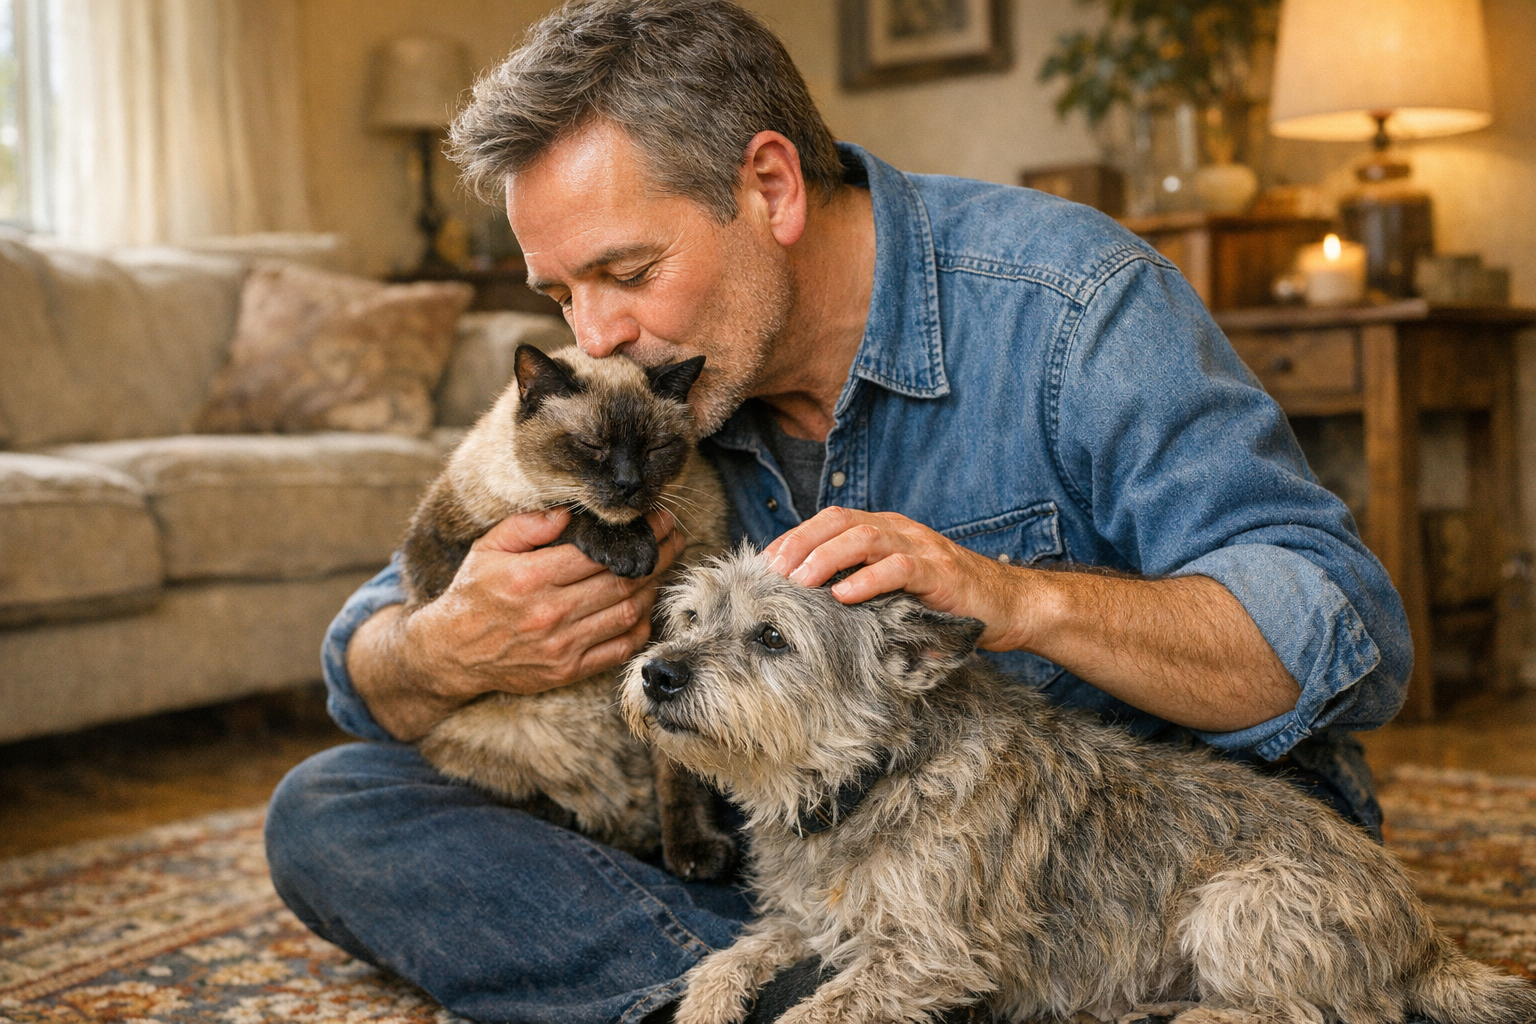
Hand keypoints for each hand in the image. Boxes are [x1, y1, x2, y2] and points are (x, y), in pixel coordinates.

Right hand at [350, 508, 685, 740]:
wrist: (449, 653)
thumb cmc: (472, 594)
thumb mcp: (487, 549)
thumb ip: (527, 526)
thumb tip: (567, 511)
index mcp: (531, 577)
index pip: (599, 553)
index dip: (637, 535)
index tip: (657, 520)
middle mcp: (550, 612)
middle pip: (621, 581)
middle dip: (658, 556)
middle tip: (676, 537)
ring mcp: (562, 645)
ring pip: (626, 613)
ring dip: (655, 588)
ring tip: (669, 565)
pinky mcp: (568, 670)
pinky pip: (618, 649)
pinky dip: (640, 628)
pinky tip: (648, 607)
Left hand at [764, 507, 1029, 650]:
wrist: (1009, 606)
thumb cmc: (945, 602)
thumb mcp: (895, 590)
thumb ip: (862, 587)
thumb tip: (809, 606)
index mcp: (885, 530)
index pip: (830, 520)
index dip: (794, 536)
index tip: (764, 563)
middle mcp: (900, 531)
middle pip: (839, 521)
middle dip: (800, 543)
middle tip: (772, 571)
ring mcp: (921, 549)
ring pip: (864, 538)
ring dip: (826, 558)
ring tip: (799, 581)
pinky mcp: (940, 573)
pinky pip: (898, 569)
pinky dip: (867, 580)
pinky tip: (843, 596)